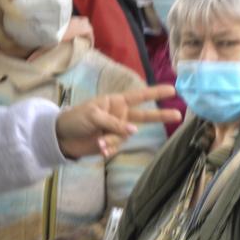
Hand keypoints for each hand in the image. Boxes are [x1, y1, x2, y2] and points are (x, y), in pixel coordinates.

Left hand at [56, 85, 181, 158]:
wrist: (61, 138)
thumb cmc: (75, 119)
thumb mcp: (93, 116)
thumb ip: (114, 123)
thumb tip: (134, 131)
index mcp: (116, 102)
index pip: (139, 96)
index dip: (155, 93)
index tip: (172, 90)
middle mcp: (120, 115)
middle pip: (145, 116)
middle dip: (161, 116)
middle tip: (178, 115)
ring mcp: (118, 130)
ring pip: (126, 137)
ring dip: (114, 140)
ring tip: (100, 142)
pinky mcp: (113, 144)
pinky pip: (119, 147)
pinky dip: (110, 149)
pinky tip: (100, 148)